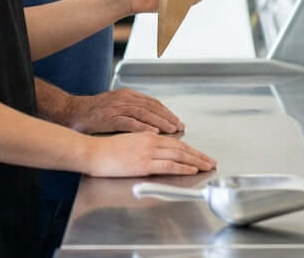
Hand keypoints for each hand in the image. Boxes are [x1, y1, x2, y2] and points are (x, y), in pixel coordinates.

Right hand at [65, 88, 183, 133]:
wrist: (71, 111)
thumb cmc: (91, 112)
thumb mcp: (114, 105)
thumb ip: (130, 110)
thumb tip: (148, 120)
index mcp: (126, 95)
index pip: (152, 102)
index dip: (166, 111)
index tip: (176, 120)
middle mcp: (123, 99)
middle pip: (151, 107)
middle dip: (167, 117)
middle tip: (179, 126)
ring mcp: (116, 108)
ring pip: (144, 113)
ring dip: (160, 122)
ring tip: (172, 130)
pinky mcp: (109, 118)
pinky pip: (129, 122)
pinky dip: (142, 127)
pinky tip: (152, 134)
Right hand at [82, 132, 215, 177]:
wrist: (92, 151)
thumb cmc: (105, 148)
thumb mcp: (128, 140)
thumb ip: (143, 142)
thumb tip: (155, 148)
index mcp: (147, 135)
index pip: (174, 142)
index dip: (190, 148)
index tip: (201, 154)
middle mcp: (150, 141)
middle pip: (181, 148)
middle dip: (198, 154)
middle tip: (211, 161)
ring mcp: (147, 152)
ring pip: (178, 155)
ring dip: (196, 160)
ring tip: (207, 166)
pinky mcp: (143, 164)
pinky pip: (168, 165)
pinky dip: (182, 166)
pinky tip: (192, 169)